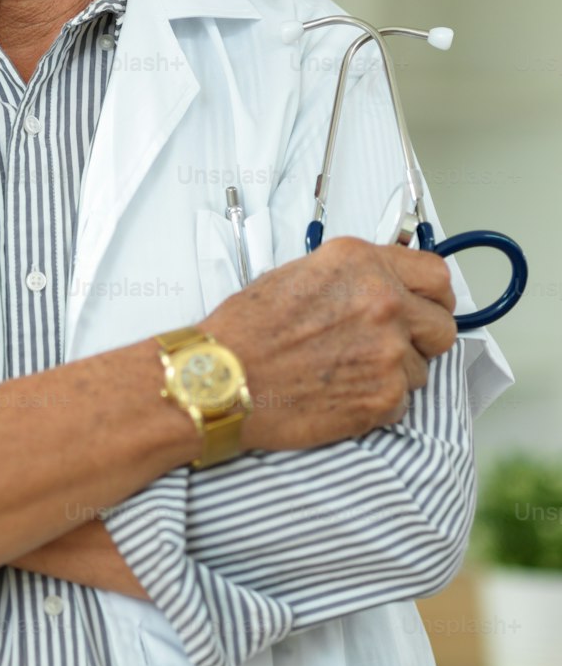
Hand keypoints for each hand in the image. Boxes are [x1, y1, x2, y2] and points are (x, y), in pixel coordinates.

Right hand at [201, 237, 457, 451]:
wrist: (222, 378)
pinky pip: (403, 402)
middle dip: (421, 338)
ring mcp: (389, 350)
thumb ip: (354, 276)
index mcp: (362, 263)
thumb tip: (387, 287)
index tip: (425, 307)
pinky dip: (378, 402)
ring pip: (422, 368)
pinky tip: (341, 393)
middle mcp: (384, 301)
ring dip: (395, 373)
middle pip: (442, 325)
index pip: (436, 275)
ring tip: (347, 372)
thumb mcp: (299, 273)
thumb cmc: (247, 329)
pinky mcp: (385, 397)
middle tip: (389, 346)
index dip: (432, 296)